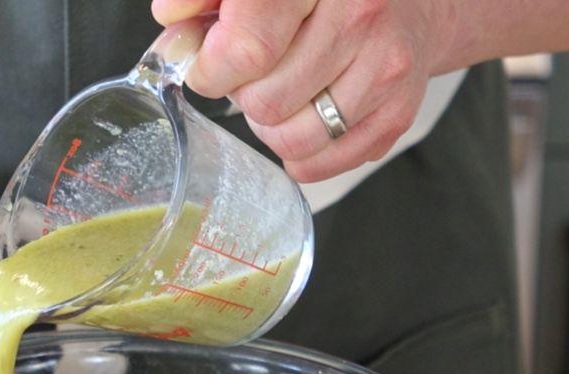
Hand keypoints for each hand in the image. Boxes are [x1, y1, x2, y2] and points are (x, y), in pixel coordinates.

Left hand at [152, 0, 455, 181]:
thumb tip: (169, 15)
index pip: (247, 48)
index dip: (213, 68)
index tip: (209, 65)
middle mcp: (359, 15)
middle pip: (266, 100)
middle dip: (245, 94)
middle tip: (258, 72)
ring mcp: (385, 65)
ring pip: (291, 139)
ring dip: (271, 125)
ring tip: (282, 93)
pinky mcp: (399, 110)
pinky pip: (322, 163)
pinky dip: (301, 153)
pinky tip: (305, 116)